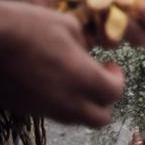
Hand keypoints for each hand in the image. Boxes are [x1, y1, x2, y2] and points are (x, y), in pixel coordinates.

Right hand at [0, 0, 123, 125]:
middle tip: (100, 78)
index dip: (118, 78)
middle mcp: (65, 101)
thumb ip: (86, 44)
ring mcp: (43, 108)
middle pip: (99, 118)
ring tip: (77, 78)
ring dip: (84, 104)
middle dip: (105, 100)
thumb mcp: (68, 24)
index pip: (114, 93)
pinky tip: (56, 80)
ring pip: (76, 120)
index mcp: (81, 77)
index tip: (111, 65)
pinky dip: (63, 103)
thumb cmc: (26, 26)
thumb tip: (88, 53)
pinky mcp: (26, 109)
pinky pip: (55, 114)